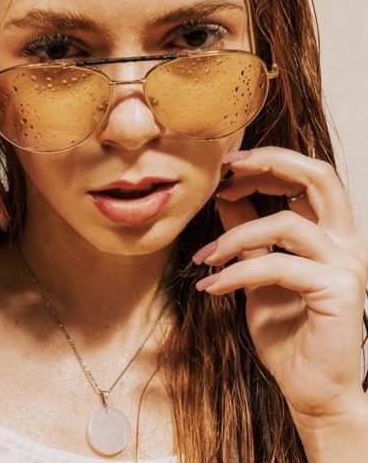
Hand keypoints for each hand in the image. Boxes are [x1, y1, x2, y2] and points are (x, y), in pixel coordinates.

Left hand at [192, 147, 367, 456]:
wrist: (312, 390)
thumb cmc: (288, 334)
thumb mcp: (258, 274)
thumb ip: (248, 236)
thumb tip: (226, 197)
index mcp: (329, 234)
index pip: (308, 177)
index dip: (269, 163)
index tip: (227, 168)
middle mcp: (346, 242)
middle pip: (319, 176)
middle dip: (270, 162)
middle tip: (226, 168)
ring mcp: (347, 265)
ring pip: (286, 223)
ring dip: (234, 236)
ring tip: (204, 257)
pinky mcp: (339, 291)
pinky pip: (278, 266)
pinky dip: (238, 272)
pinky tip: (213, 285)